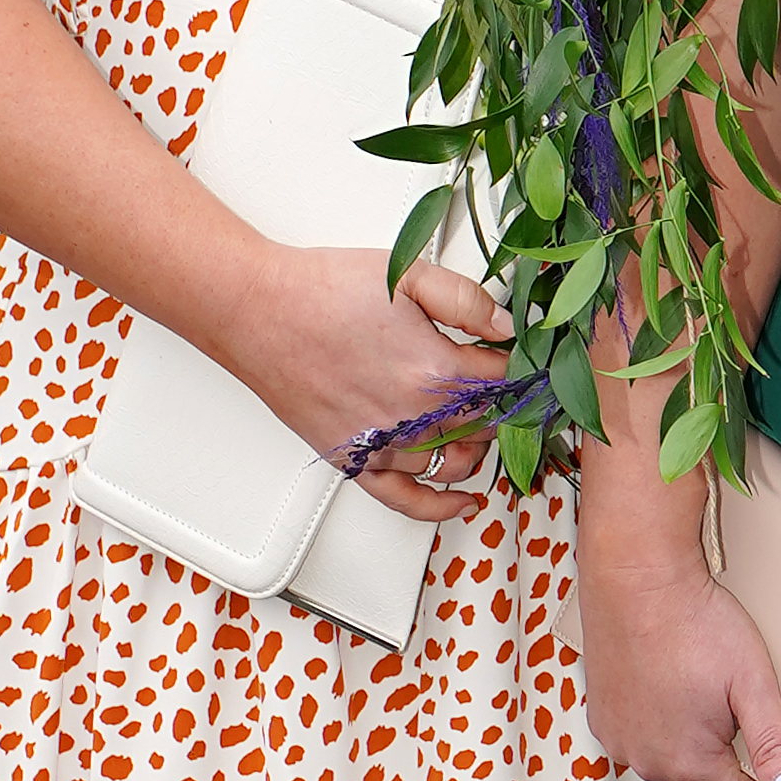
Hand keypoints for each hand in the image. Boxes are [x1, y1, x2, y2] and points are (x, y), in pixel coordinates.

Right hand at [225, 247, 513, 526]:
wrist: (257, 310)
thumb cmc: (320, 290)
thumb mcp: (406, 274)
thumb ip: (466, 300)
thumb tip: (507, 327)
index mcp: (434, 368)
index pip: (505, 381)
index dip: (520, 368)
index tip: (523, 362)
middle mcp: (414, 416)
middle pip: (487, 424)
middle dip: (503, 406)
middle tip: (503, 387)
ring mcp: (385, 443)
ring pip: (457, 461)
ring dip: (477, 445)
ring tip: (479, 422)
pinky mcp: (354, 459)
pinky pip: (407, 500)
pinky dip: (439, 506)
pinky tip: (461, 501)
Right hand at [575, 535, 780, 780]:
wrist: (636, 579)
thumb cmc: (695, 623)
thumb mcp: (753, 685)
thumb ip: (775, 746)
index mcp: (689, 762)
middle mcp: (646, 761)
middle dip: (734, 766)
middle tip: (750, 719)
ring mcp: (618, 740)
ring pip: (672, 763)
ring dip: (695, 747)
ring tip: (711, 700)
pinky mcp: (601, 718)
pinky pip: (642, 740)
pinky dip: (662, 728)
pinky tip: (674, 692)